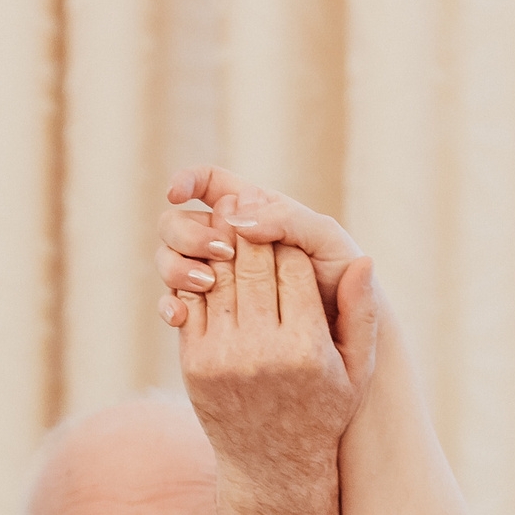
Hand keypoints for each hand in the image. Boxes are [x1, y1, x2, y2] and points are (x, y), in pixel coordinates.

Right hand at [154, 168, 361, 331]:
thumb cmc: (340, 276)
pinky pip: (175, 304)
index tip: (175, 193)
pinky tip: (180, 317)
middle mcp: (224, 240)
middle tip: (221, 253)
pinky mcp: (207, 314)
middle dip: (187, 234)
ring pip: (169, 260)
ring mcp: (211, 276)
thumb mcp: (323, 238)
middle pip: (176, 223)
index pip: (207, 184)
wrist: (344, 332)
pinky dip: (171, 307)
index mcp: (251, 211)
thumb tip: (236, 217)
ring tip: (208, 285)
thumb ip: (285, 218)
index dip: (186, 182)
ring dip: (177, 268)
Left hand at [173, 213, 376, 514]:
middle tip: (252, 215)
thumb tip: (363, 259)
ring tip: (233, 235)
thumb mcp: (355, 370)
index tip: (288, 231)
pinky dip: (203, 279)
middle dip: (254, 236)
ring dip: (225, 250)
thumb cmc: (324, 411)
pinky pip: (195, 302)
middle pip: (254, 265)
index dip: (289, 241)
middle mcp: (262, 352)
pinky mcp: (194, 364)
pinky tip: (215, 270)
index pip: (293, 266)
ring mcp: (223, 358)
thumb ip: (360, 314)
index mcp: (306, 348)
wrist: (272, 464)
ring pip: (220, 277)